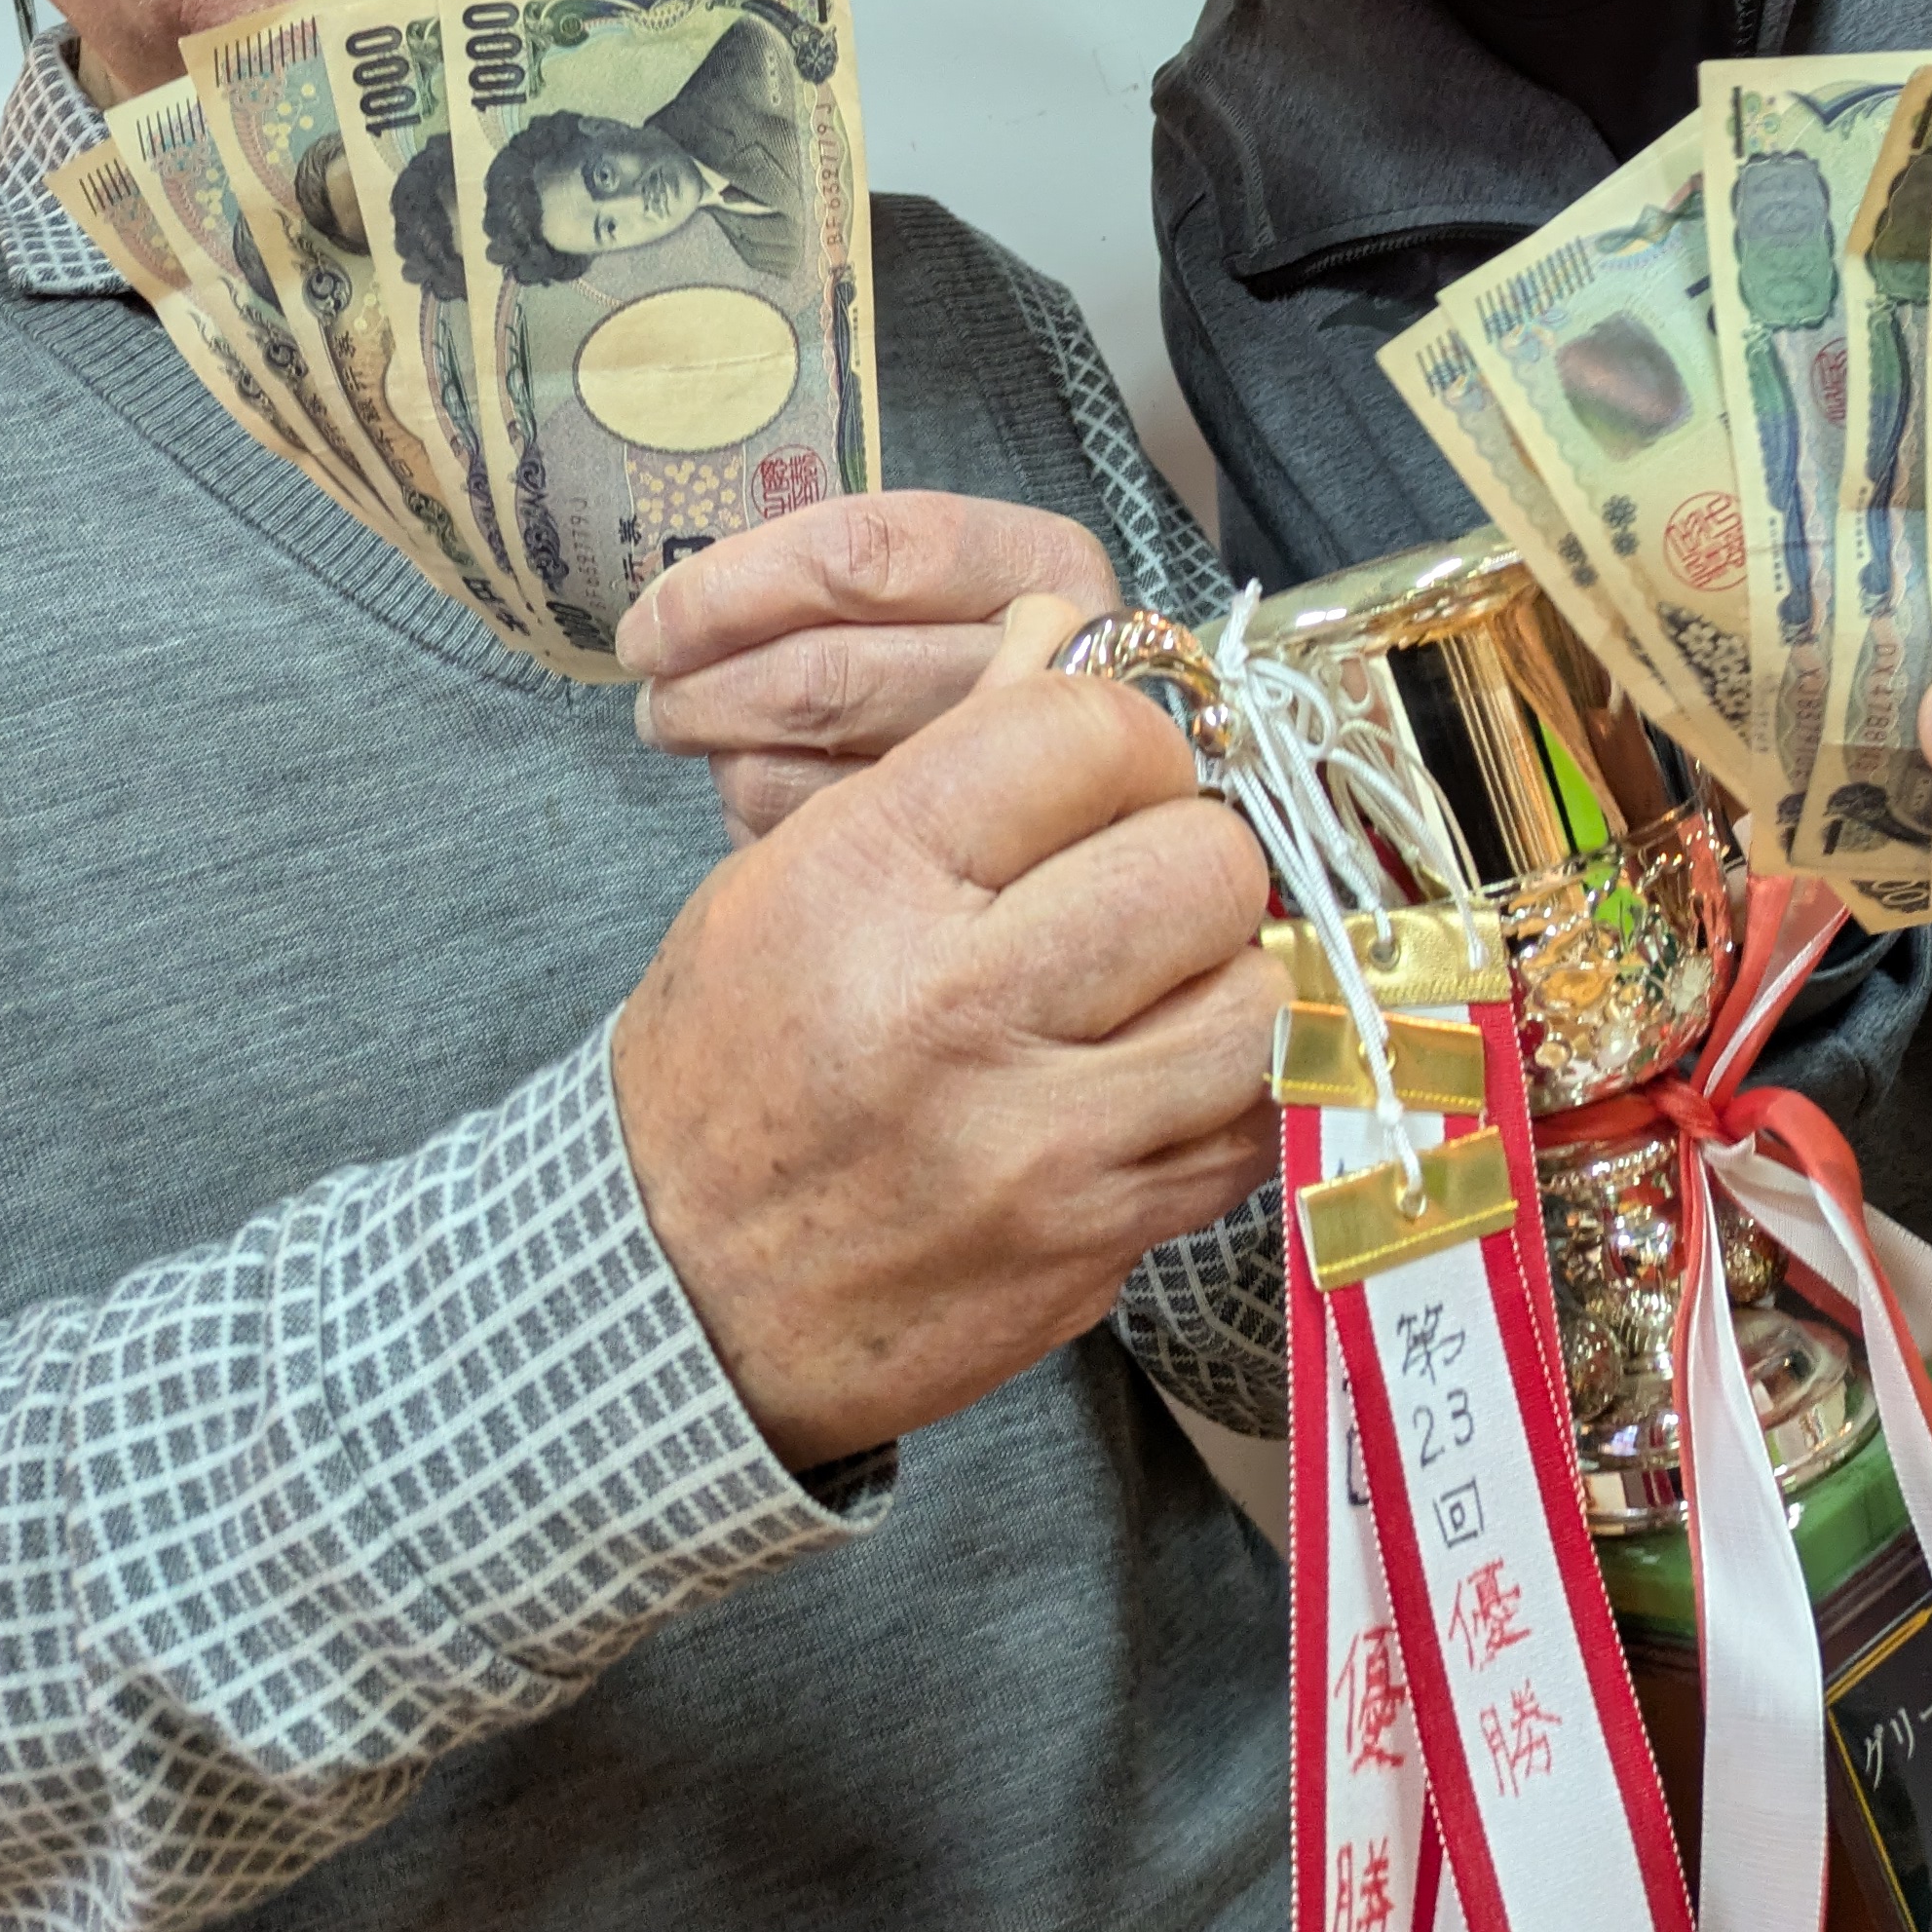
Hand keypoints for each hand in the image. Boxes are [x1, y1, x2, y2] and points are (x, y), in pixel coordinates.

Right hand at [610, 653, 1282, 1467]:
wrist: (674, 1293)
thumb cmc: (729, 1064)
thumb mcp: (797, 874)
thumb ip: (954, 755)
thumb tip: (1074, 639)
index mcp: (871, 882)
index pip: (1088, 733)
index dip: (1124, 735)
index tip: (1109, 769)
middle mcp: (962, 1006)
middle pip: (1203, 860)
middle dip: (1190, 847)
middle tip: (1142, 874)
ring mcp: (1043, 1143)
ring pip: (1257, 1001)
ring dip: (1224, 977)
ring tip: (1160, 980)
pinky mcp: (1098, 1244)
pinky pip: (1243, 1134)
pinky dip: (1222, 1097)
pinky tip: (1153, 1081)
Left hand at [621, 491, 1119, 835]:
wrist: (1065, 775)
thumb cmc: (949, 650)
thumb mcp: (921, 583)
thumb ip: (831, 575)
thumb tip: (666, 618)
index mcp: (1044, 567)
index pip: (863, 556)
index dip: (732, 587)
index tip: (650, 623)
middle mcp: (1051, 670)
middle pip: (828, 669)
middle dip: (704, 682)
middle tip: (652, 691)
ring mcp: (1014, 778)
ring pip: (810, 759)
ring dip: (718, 741)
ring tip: (687, 726)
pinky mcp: (968, 868)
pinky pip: (815, 834)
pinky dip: (758, 808)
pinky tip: (759, 786)